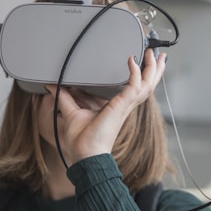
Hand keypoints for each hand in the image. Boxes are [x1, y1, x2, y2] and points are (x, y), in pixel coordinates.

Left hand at [46, 49, 166, 164]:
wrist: (85, 156)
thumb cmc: (82, 141)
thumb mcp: (72, 112)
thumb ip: (64, 97)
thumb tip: (52, 86)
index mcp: (118, 107)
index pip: (136, 88)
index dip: (142, 75)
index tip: (142, 62)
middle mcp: (125, 106)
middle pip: (147, 85)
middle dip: (154, 69)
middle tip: (158, 55)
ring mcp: (125, 106)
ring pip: (147, 85)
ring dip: (152, 69)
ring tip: (154, 54)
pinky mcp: (121, 107)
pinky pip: (133, 87)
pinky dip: (135, 74)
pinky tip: (131, 62)